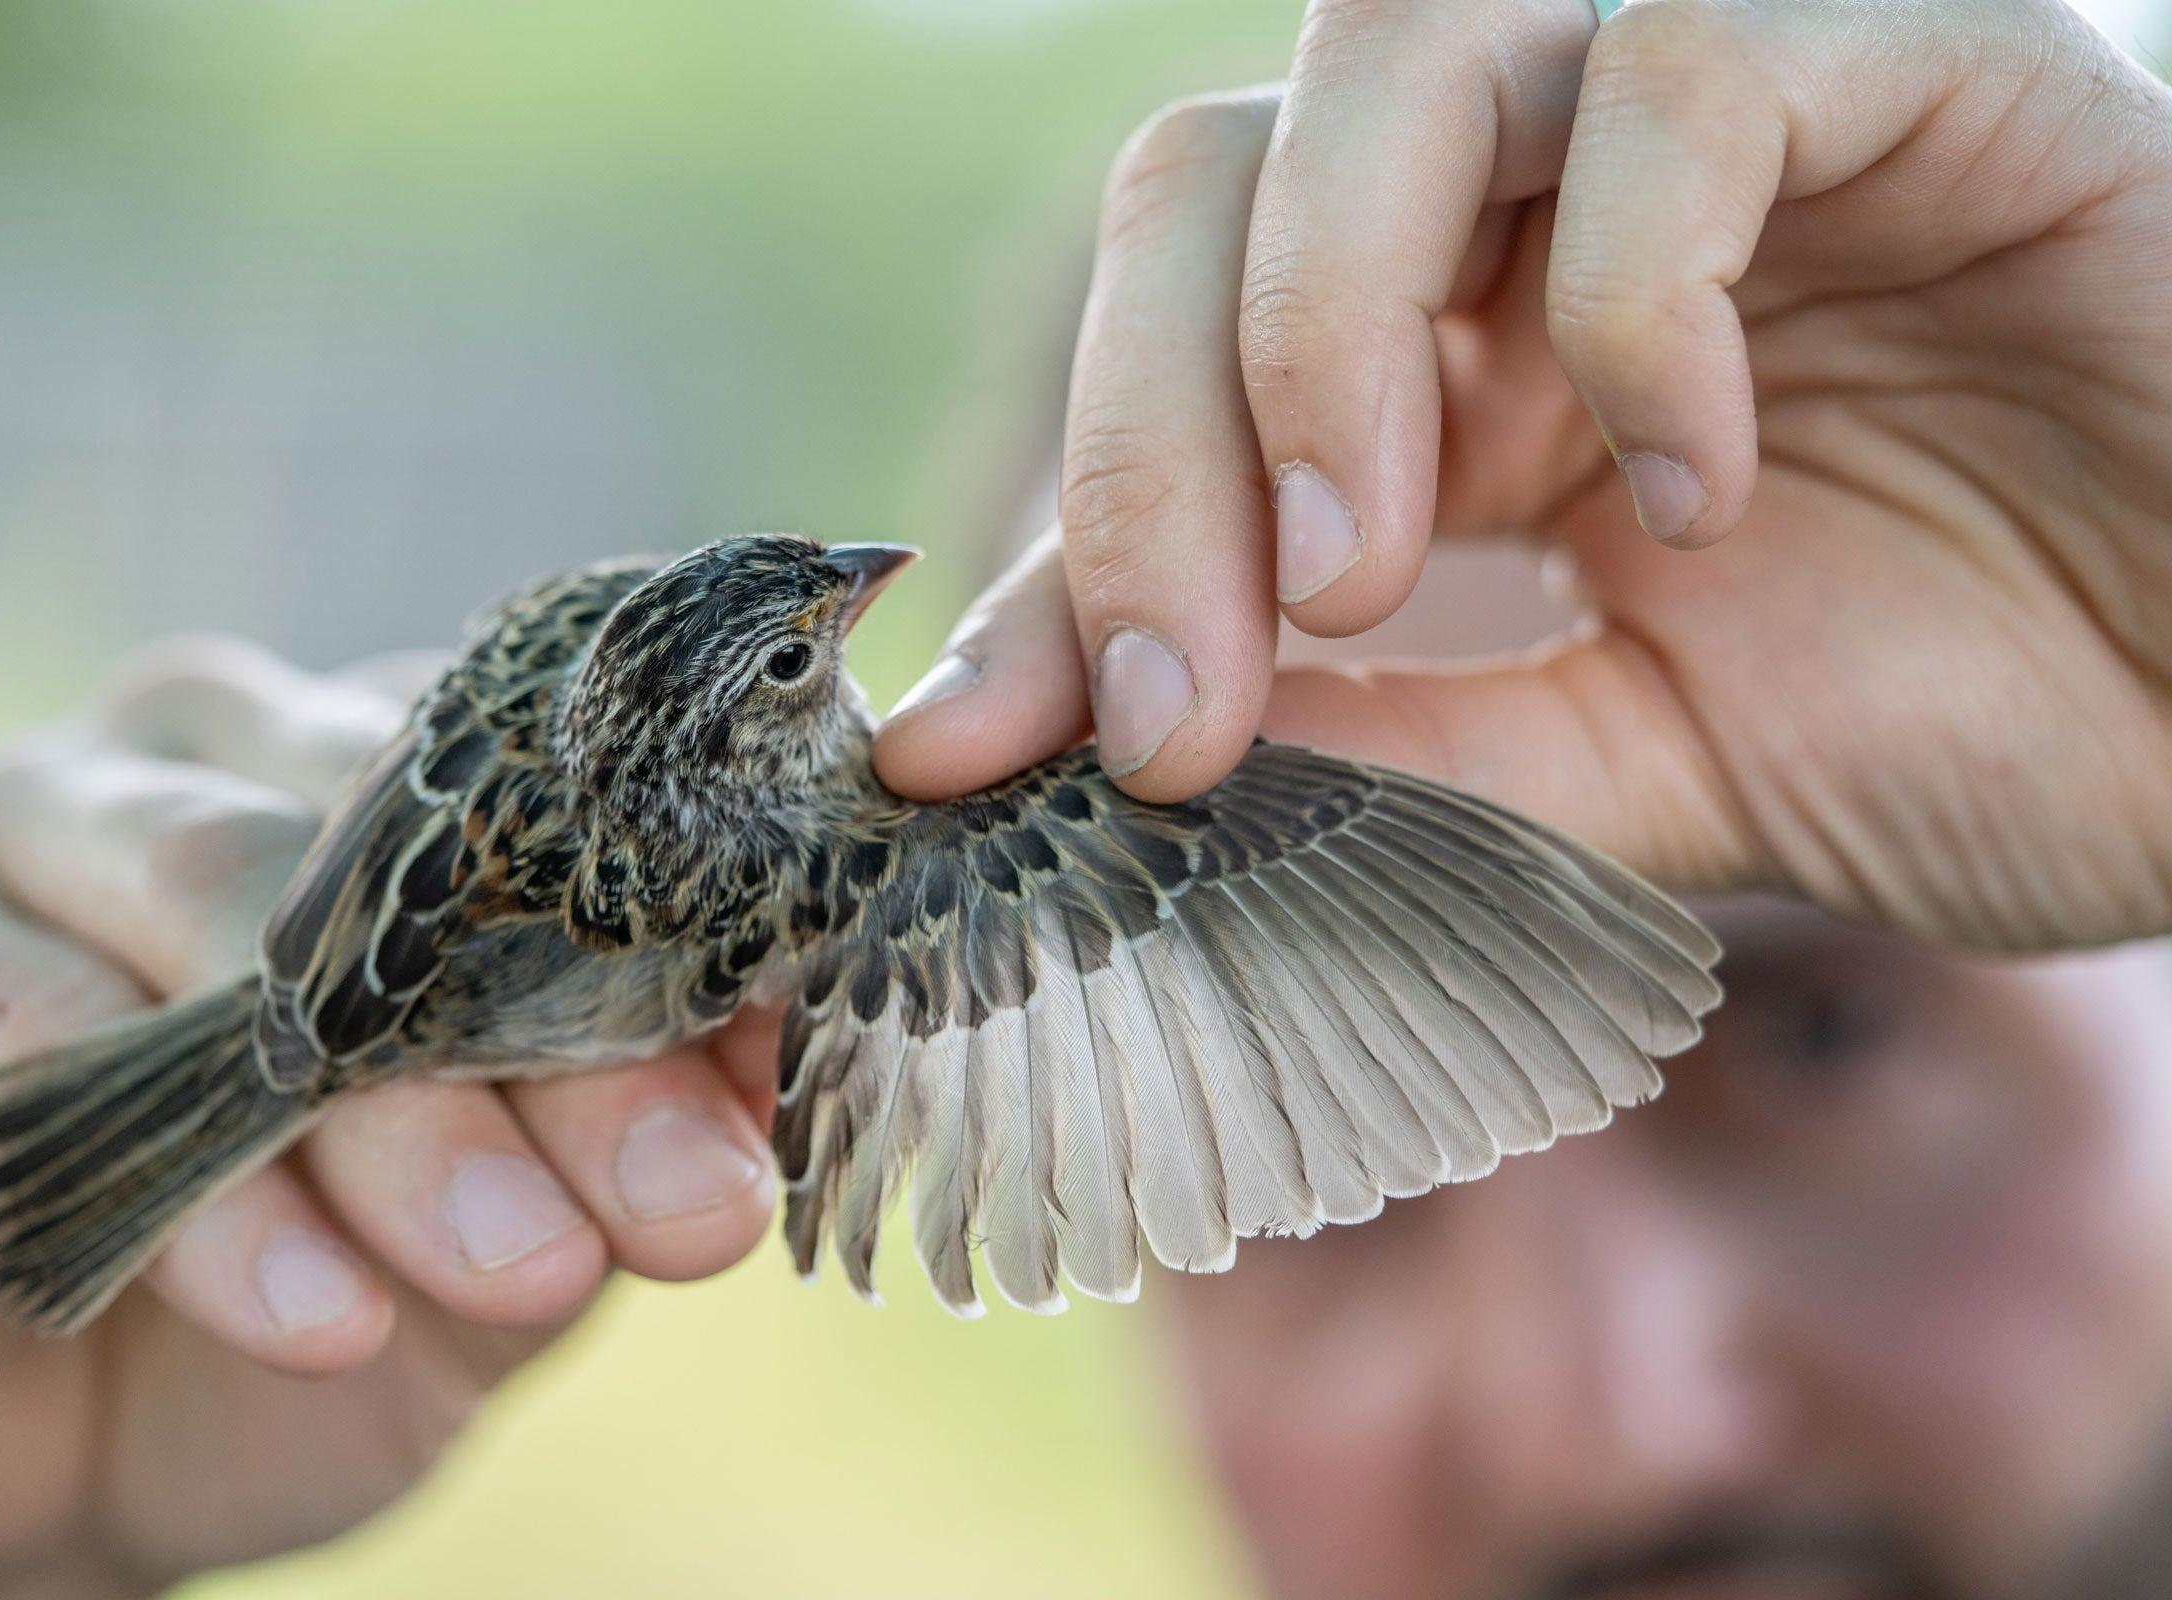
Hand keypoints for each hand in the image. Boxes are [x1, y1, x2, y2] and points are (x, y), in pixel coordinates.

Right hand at [0, 639, 778, 1597]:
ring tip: (526, 1273)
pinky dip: (207, 1196)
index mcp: (401, 783)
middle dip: (580, 1037)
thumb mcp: (506, 1235)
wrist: (16, 1444)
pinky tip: (315, 1311)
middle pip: (432, 842)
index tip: (811, 1068)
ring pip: (246, 905)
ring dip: (405, 1113)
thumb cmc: (301, 1297)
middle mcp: (235, 755)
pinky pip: (57, 1039)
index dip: (708, 920)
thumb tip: (780, 1069)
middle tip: (693, 1211)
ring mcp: (52, 826)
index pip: (576, 782)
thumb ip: (621, 1136)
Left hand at [876, 0, 2171, 950]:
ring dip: (1324, 333)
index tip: (976, 758)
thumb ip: (1373, 743)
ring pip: (1396, 59)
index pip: (1157, 363)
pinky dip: (1641, 298)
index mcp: (1443, 345)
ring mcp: (1712, 105)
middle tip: (1181, 705)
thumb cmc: (1957, 718)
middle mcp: (1533, 199)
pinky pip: (1696, 68)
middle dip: (1145, 451)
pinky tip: (1695, 491)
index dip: (1054, 545)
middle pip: (1206, 185)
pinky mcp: (1922, 58)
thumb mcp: (1598, 768)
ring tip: (1369, 574)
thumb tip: (1083, 757)